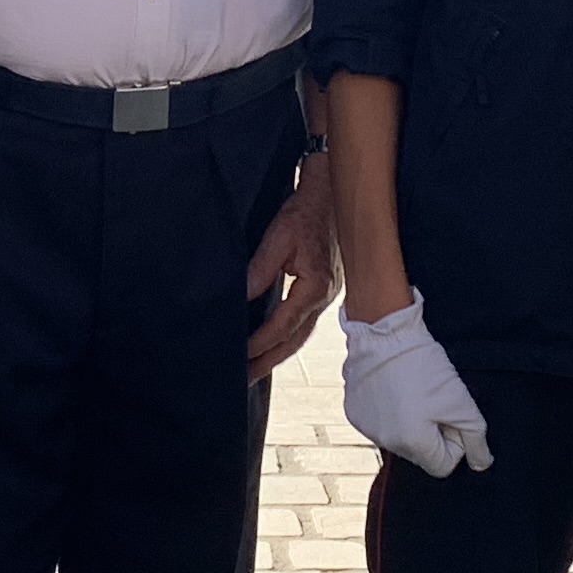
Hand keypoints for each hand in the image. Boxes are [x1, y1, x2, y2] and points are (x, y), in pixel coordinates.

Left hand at [243, 158, 339, 384]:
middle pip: (293, 341)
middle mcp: (323, 297)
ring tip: (254, 369)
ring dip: (277, 354)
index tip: (239, 356)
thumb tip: (241, 297)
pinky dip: (287, 337)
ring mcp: (326, 295)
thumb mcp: (280, 235)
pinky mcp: (324, 289)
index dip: (259, 344)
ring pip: (300, 335)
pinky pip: (304, 322)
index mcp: (314, 287)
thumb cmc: (309, 210)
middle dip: (268, 362)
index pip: (282, 326)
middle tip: (244, 379)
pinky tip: (274, 342)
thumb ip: (260, 269)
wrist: (334, 192)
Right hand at [342, 299, 491, 475]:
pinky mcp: (353, 412)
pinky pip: (378, 422)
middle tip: (432, 399)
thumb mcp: (459, 400)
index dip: (454, 441)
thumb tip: (482, 463)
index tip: (449, 413)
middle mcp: (386, 444)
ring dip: (409, 422)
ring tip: (411, 389)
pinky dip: (388, 410)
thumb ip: (475, 436)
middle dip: (431, 432)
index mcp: (413, 444)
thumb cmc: (423, 365)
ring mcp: (366, 428)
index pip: (444, 464)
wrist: (384, 332)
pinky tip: (392, 387)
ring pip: (398, 438)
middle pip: (420, 452)